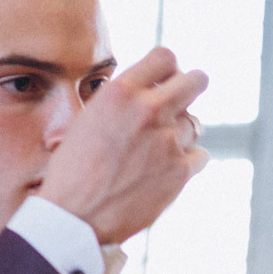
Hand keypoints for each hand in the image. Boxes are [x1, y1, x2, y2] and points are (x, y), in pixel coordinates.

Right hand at [36, 47, 210, 245]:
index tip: (167, 77)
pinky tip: (169, 168)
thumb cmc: (72, 171)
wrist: (74, 216)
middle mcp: (148, 111)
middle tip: (188, 93)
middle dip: (193, 85)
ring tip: (162, 146)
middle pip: (194, 81)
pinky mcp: (180, 171)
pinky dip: (189, 160)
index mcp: (120, 92)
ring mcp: (168, 141)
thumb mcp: (87, 121)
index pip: (164, 57)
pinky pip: (200, 155)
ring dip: (184, 131)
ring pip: (196, 123)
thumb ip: (120, 104)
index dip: (168, 67)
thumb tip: (145, 95)